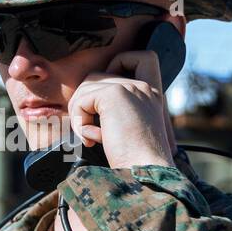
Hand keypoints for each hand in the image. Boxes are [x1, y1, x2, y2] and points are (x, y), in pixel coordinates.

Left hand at [67, 50, 175, 170]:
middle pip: (98, 75)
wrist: (145, 174)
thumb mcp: (130, 129)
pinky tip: (93, 139)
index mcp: (152, 93)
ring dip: (80, 113)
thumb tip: (83, 102)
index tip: (110, 97)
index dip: (121, 65)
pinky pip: (81, 100)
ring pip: (86, 86)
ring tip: (92, 137)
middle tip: (91, 131)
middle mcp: (143, 86)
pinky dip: (79, 122)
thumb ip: (115, 110)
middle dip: (86, 102)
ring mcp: (130, 87)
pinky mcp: (114, 94)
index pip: (143, 57)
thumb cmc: (135, 162)